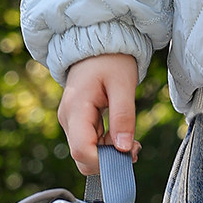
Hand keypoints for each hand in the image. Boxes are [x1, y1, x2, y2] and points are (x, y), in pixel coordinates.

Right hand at [58, 53, 141, 176]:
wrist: (99, 40)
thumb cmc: (111, 58)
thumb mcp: (123, 84)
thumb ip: (123, 116)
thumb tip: (124, 149)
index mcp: (75, 108)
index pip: (82, 151)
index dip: (104, 161)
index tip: (128, 155)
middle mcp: (67, 118)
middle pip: (82, 156)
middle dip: (109, 159)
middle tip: (134, 147)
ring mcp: (70, 120)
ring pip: (86, 152)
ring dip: (109, 153)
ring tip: (132, 140)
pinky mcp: (77, 120)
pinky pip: (89, 142)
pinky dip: (106, 145)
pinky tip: (121, 134)